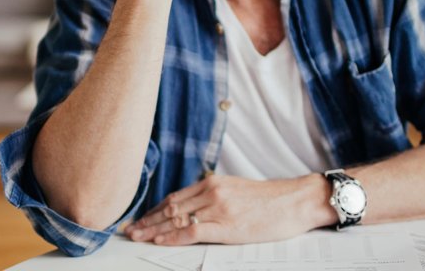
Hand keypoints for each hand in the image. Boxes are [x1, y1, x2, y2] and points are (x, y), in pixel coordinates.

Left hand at [123, 174, 335, 244]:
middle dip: (147, 220)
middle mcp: (211, 192)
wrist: (296, 201)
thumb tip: (196, 208)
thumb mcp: (238, 191)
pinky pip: (191, 231)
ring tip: (136, 236)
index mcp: (213, 183)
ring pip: (175, 218)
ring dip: (153, 229)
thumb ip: (216, 197)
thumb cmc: (272, 201)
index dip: (154, 209)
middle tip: (129, 229)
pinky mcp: (226, 225)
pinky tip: (159, 241)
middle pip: (170, 207)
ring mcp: (218, 208)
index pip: (175, 197)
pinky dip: (171, 237)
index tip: (140, 218)